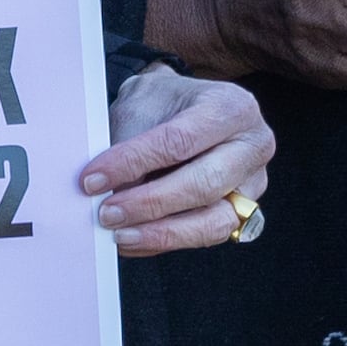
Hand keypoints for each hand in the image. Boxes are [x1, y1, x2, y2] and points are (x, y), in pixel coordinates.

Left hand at [84, 66, 277, 253]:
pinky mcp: (242, 212)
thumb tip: (106, 190)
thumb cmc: (164, 105)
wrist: (181, 109)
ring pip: (214, 221)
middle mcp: (254, 145)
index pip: (180, 141)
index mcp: (232, 107)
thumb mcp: (142, 104)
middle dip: (150, 203)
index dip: (133, 163)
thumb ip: (129, 144)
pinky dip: (166, 242)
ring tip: (119, 234)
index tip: (93, 179)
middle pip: (204, 184)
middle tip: (106, 212)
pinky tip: (133, 239)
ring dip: (161, 232)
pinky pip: (206, 237)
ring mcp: (253, 182)